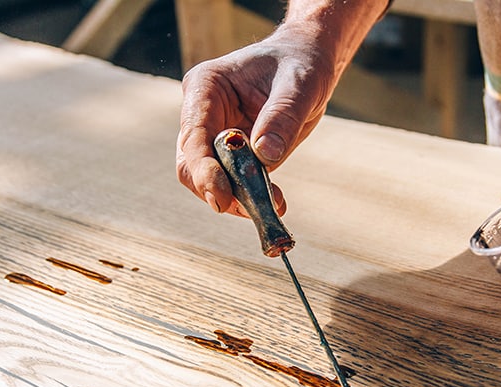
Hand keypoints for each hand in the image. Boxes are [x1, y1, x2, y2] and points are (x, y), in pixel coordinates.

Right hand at [176, 26, 338, 215]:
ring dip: (234, 199)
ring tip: (269, 206)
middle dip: (215, 190)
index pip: (193, 135)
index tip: (222, 196)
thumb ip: (282, 117)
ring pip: (207, 180)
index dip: (204, 169)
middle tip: (247, 209)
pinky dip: (249, 198)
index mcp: (206, 87)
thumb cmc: (301, 64)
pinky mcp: (232, 155)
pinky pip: (232, 184)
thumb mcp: (299, 86)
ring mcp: (215, 136)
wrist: (309, 64)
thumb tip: (265, 155)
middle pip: (191, 164)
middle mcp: (202, 114)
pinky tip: (275, 202)